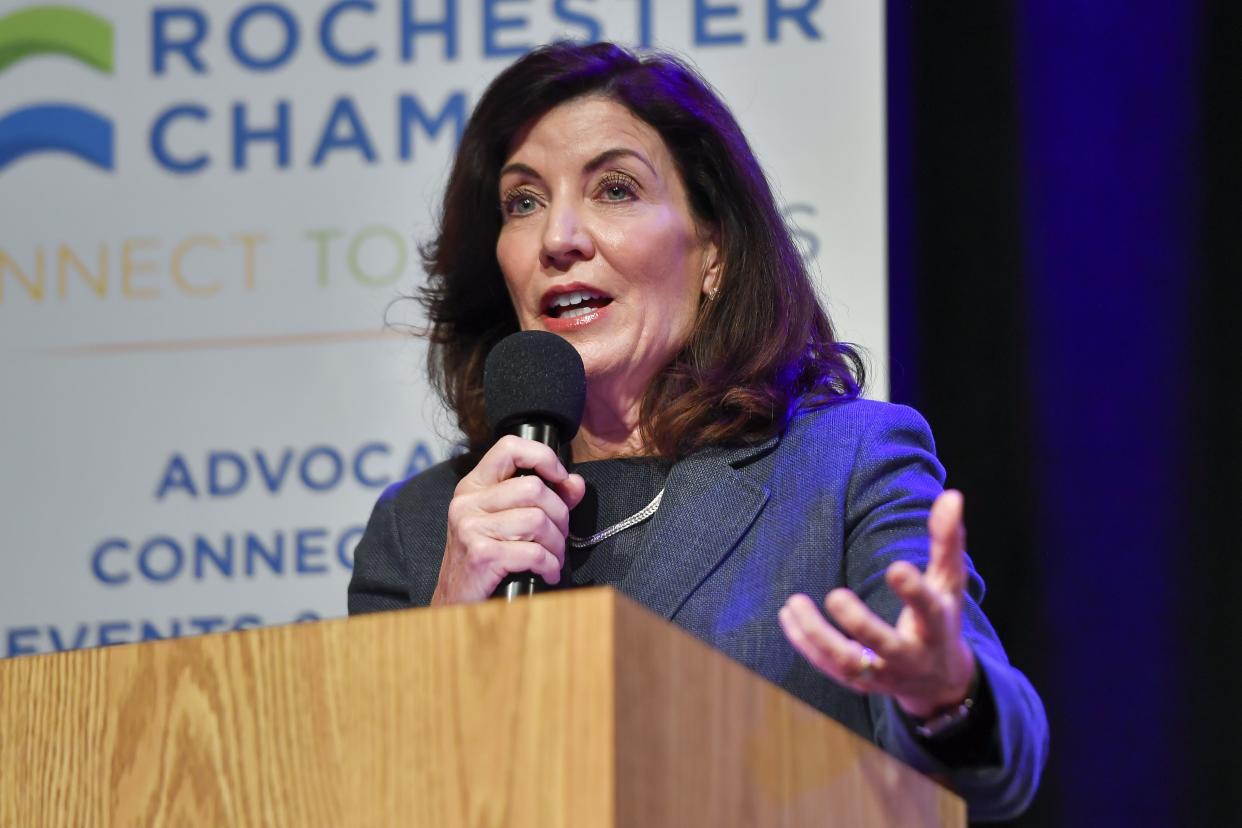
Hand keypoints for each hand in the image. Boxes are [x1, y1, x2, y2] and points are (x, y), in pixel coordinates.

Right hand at [431, 435, 585, 604]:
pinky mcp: (481, 554)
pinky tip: (547, 573)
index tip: (560, 478)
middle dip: (559, 515)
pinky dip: (550, 565)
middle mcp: (467, 502)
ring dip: (556, 545)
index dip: (543, 456)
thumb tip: (575, 483)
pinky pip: (533, 552)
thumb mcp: (508, 523)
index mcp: (473, 487)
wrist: (455, 606)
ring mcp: (470, 527)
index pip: (509, 447)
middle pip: (534, 488)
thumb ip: (543, 499)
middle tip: (558, 537)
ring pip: (537, 520)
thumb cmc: (485, 563)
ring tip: (553, 558)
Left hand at [778, 490, 976, 718]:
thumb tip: (952, 495)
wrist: (940, 681)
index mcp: (937, 627)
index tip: (895, 567)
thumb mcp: (949, 582)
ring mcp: (884, 673)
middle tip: (835, 596)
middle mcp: (911, 656)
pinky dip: (805, 643)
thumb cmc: (942, 618)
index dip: (913, 591)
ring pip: (848, 663)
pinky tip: (787, 616)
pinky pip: (828, 667)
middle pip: (885, 645)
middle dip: (860, 625)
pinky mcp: (860, 683)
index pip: (928, 610)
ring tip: (794, 604)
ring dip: (817, 636)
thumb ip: (948, 540)